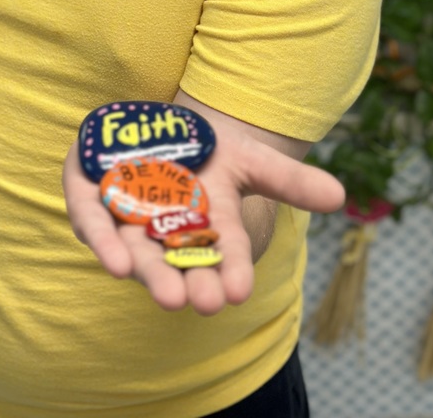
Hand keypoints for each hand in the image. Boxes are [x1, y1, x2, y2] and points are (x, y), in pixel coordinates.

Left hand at [63, 111, 343, 316]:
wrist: (158, 129)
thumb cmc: (209, 152)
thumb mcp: (251, 160)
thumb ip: (289, 180)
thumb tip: (339, 196)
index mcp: (209, 224)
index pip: (225, 254)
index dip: (231, 272)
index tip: (237, 291)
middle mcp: (168, 230)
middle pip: (177, 263)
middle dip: (187, 282)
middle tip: (199, 302)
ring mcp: (129, 216)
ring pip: (136, 251)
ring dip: (148, 273)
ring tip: (164, 293)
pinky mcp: (93, 196)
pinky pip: (93, 220)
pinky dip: (102, 239)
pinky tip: (113, 262)